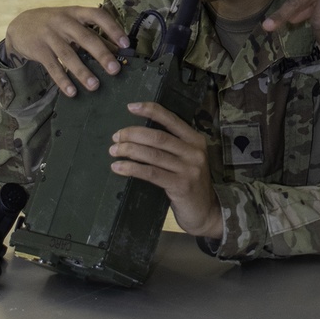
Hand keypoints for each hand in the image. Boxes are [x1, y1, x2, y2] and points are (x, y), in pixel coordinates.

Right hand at [4, 7, 130, 97]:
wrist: (21, 25)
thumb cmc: (55, 24)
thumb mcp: (73, 23)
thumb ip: (93, 34)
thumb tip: (117, 50)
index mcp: (77, 12)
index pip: (98, 15)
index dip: (113, 29)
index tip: (125, 44)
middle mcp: (64, 22)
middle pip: (85, 38)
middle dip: (102, 54)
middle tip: (115, 69)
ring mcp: (50, 36)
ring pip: (69, 55)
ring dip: (83, 72)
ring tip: (95, 86)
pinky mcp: (38, 50)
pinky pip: (53, 67)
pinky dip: (62, 80)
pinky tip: (72, 91)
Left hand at [110, 101, 221, 238]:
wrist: (206, 211)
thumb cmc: (190, 183)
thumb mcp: (187, 160)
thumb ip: (172, 147)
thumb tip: (139, 136)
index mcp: (195, 139)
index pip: (171, 119)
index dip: (150, 111)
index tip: (131, 107)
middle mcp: (194, 151)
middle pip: (158, 137)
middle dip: (133, 134)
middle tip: (115, 137)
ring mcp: (189, 168)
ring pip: (153, 154)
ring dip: (129, 150)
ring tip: (113, 151)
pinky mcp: (180, 185)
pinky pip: (151, 173)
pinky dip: (132, 168)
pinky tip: (119, 167)